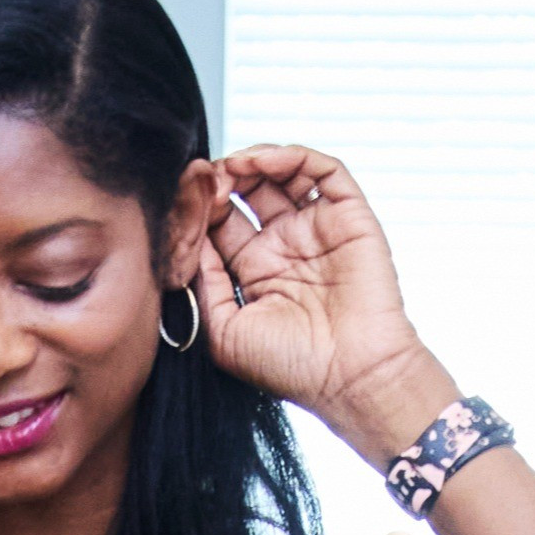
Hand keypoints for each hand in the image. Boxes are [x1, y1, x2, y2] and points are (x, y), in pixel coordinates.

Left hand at [172, 143, 452, 466]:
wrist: (352, 378)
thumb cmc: (293, 368)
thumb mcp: (224, 332)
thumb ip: (204, 283)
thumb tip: (187, 239)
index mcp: (257, 271)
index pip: (221, 222)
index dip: (201, 206)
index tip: (182, 199)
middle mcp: (286, 246)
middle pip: (248, 191)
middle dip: (223, 179)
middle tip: (204, 181)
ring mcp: (318, 229)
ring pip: (283, 172)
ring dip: (253, 161)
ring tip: (231, 168)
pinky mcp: (349, 217)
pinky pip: (323, 170)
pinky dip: (292, 155)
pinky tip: (263, 163)